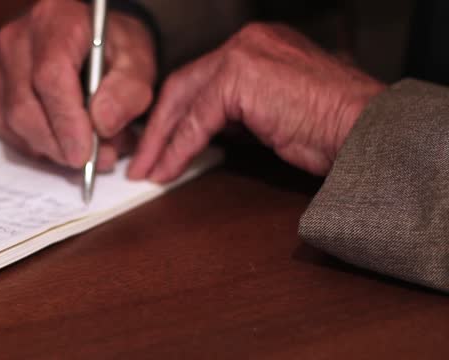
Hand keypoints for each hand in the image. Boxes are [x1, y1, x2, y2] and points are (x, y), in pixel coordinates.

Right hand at [0, 0, 155, 169]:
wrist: (94, 40)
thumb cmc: (116, 48)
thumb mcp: (138, 61)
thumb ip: (128, 91)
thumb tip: (101, 125)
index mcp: (55, 21)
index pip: (50, 77)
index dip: (66, 122)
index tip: (86, 154)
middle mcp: (18, 40)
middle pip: (25, 107)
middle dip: (60, 145)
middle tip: (97, 160)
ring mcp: (0, 67)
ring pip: (14, 124)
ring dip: (53, 149)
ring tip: (91, 147)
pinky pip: (8, 131)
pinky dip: (38, 147)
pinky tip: (65, 143)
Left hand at [128, 23, 384, 181]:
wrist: (365, 130)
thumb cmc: (333, 127)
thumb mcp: (275, 113)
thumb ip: (239, 112)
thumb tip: (206, 131)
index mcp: (257, 47)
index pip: (201, 79)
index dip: (176, 115)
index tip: (162, 142)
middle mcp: (247, 44)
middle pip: (184, 86)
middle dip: (160, 128)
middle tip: (144, 159)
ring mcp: (242, 55)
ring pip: (184, 101)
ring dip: (162, 140)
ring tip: (150, 170)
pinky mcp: (239, 78)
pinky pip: (196, 120)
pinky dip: (179, 148)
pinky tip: (168, 169)